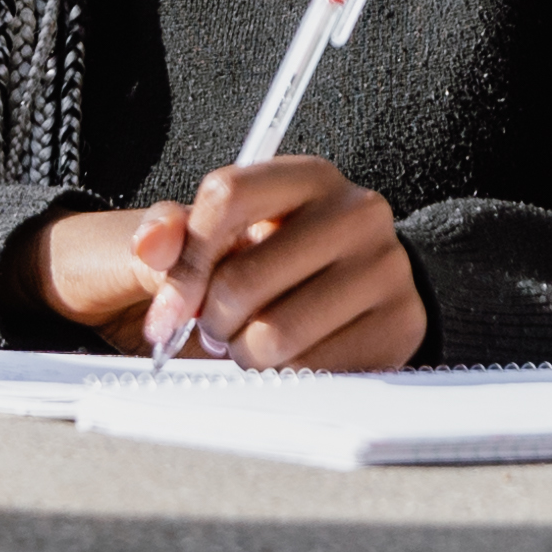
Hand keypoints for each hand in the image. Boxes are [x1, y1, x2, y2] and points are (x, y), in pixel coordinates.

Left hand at [128, 158, 423, 373]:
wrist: (354, 295)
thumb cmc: (273, 259)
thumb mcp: (216, 232)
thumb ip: (170, 231)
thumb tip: (151, 245)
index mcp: (308, 177)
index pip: (228, 196)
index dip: (186, 259)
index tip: (168, 307)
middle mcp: (356, 212)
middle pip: (243, 279)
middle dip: (212, 319)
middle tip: (218, 326)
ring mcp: (386, 270)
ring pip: (276, 334)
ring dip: (245, 353)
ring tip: (253, 340)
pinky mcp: (400, 326)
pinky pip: (314, 370)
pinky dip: (287, 375)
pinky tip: (291, 358)